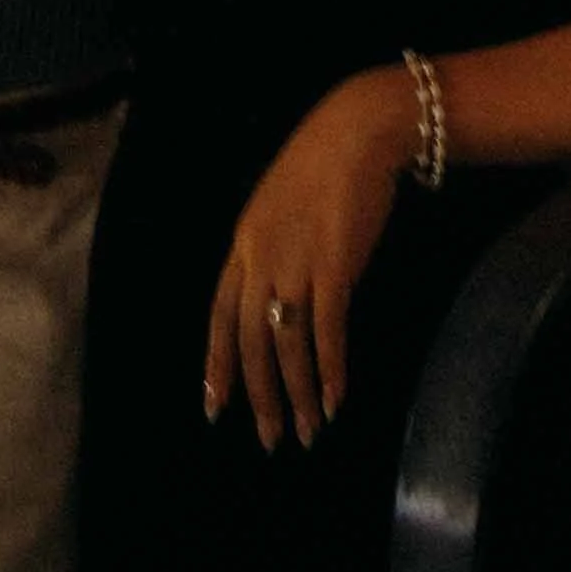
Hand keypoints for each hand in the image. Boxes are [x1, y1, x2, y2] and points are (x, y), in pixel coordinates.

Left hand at [206, 70, 410, 452]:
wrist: (356, 132)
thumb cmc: (322, 165)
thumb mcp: (277, 209)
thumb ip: (271, 251)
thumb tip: (276, 293)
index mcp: (242, 246)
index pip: (218, 317)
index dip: (217, 364)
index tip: (214, 406)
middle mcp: (260, 261)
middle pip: (249, 342)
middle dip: (258, 396)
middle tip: (267, 439)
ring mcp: (295, 265)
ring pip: (287, 346)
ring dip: (297, 395)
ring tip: (306, 432)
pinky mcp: (334, 268)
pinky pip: (327, 332)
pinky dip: (330, 371)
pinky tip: (335, 401)